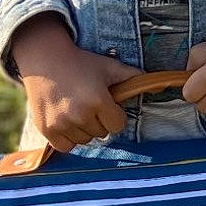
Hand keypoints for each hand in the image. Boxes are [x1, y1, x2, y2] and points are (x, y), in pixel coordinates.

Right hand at [11, 15, 130, 151]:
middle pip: (101, 133)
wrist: (45, 59)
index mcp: (98, 100)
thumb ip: (135, 78)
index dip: (114, 114)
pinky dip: (68, 138)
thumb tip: (160, 85)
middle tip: (89, 102)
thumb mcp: (110, 67)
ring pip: (85, 140)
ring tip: (76, 109)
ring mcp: (61, 124)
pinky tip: (66, 120)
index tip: (106, 103)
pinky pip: (66, 146)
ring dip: (84, 129)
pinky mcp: (46, 129)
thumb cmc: (81, 63)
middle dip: (99, 120)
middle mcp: (79, 115)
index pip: (118, 125)